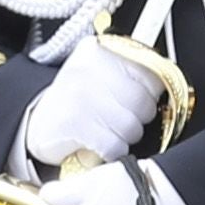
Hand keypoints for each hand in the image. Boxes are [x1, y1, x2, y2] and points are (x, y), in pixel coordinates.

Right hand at [18, 32, 163, 170]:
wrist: (36, 127)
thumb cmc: (77, 104)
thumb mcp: (100, 75)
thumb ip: (132, 72)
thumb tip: (167, 84)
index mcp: (98, 51)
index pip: (151, 73)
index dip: (148, 95)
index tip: (131, 102)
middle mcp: (87, 69)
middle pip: (143, 103)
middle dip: (136, 119)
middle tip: (116, 120)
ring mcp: (79, 96)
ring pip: (132, 127)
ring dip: (122, 138)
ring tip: (104, 132)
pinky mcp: (73, 124)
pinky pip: (114, 145)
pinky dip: (110, 152)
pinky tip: (97, 145)